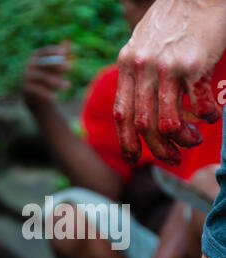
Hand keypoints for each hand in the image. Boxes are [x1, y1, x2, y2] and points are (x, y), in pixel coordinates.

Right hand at [23, 41, 71, 106]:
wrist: (36, 98)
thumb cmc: (47, 78)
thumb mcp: (55, 68)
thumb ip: (61, 56)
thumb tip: (68, 42)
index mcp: (36, 56)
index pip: (46, 51)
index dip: (55, 51)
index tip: (64, 53)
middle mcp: (30, 64)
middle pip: (45, 63)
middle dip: (58, 64)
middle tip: (71, 67)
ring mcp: (27, 75)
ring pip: (43, 77)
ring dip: (56, 81)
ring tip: (68, 86)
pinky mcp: (26, 88)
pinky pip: (37, 89)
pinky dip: (47, 94)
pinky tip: (55, 97)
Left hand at [115, 0, 225, 164]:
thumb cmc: (171, 23)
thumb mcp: (141, 46)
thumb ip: (136, 76)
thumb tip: (138, 111)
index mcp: (126, 66)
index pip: (121, 114)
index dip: (126, 142)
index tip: (134, 158)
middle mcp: (142, 68)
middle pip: (144, 125)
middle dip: (158, 150)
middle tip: (172, 158)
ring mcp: (166, 67)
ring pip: (168, 123)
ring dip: (182, 140)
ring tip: (193, 141)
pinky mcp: (192, 65)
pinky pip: (198, 107)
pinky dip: (207, 118)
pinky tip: (212, 116)